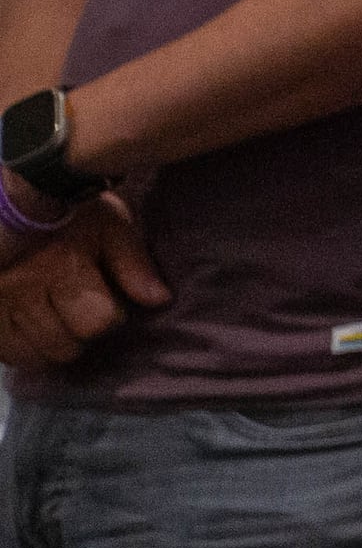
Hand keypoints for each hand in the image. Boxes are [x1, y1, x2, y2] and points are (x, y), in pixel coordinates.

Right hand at [0, 197, 169, 366]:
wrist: (18, 194)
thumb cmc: (68, 209)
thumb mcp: (108, 224)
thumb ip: (133, 263)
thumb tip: (160, 300)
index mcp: (63, 266)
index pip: (97, 322)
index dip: (110, 317)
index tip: (109, 306)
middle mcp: (25, 289)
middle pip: (61, 344)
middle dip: (78, 336)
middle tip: (79, 316)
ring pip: (27, 354)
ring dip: (46, 346)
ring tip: (54, 324)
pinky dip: (15, 348)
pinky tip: (26, 331)